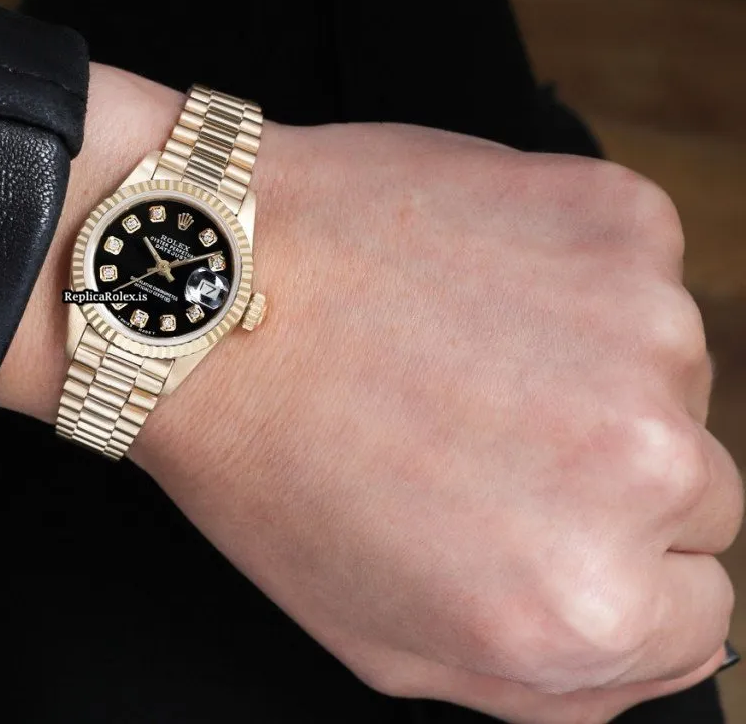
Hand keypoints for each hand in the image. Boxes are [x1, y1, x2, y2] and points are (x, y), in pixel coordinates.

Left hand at [0, 65, 742, 723]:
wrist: (205, 284)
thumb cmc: (266, 460)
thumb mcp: (383, 638)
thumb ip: (545, 683)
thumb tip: (646, 653)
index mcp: (583, 602)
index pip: (698, 613)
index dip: (608, 568)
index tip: (537, 522)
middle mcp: (642, 472)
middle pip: (698, 497)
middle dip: (602, 477)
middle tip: (473, 434)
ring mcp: (642, 333)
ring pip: (667, 379)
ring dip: (585, 370)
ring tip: (447, 351)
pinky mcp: (621, 222)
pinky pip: (633, 274)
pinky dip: (567, 279)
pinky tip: (460, 284)